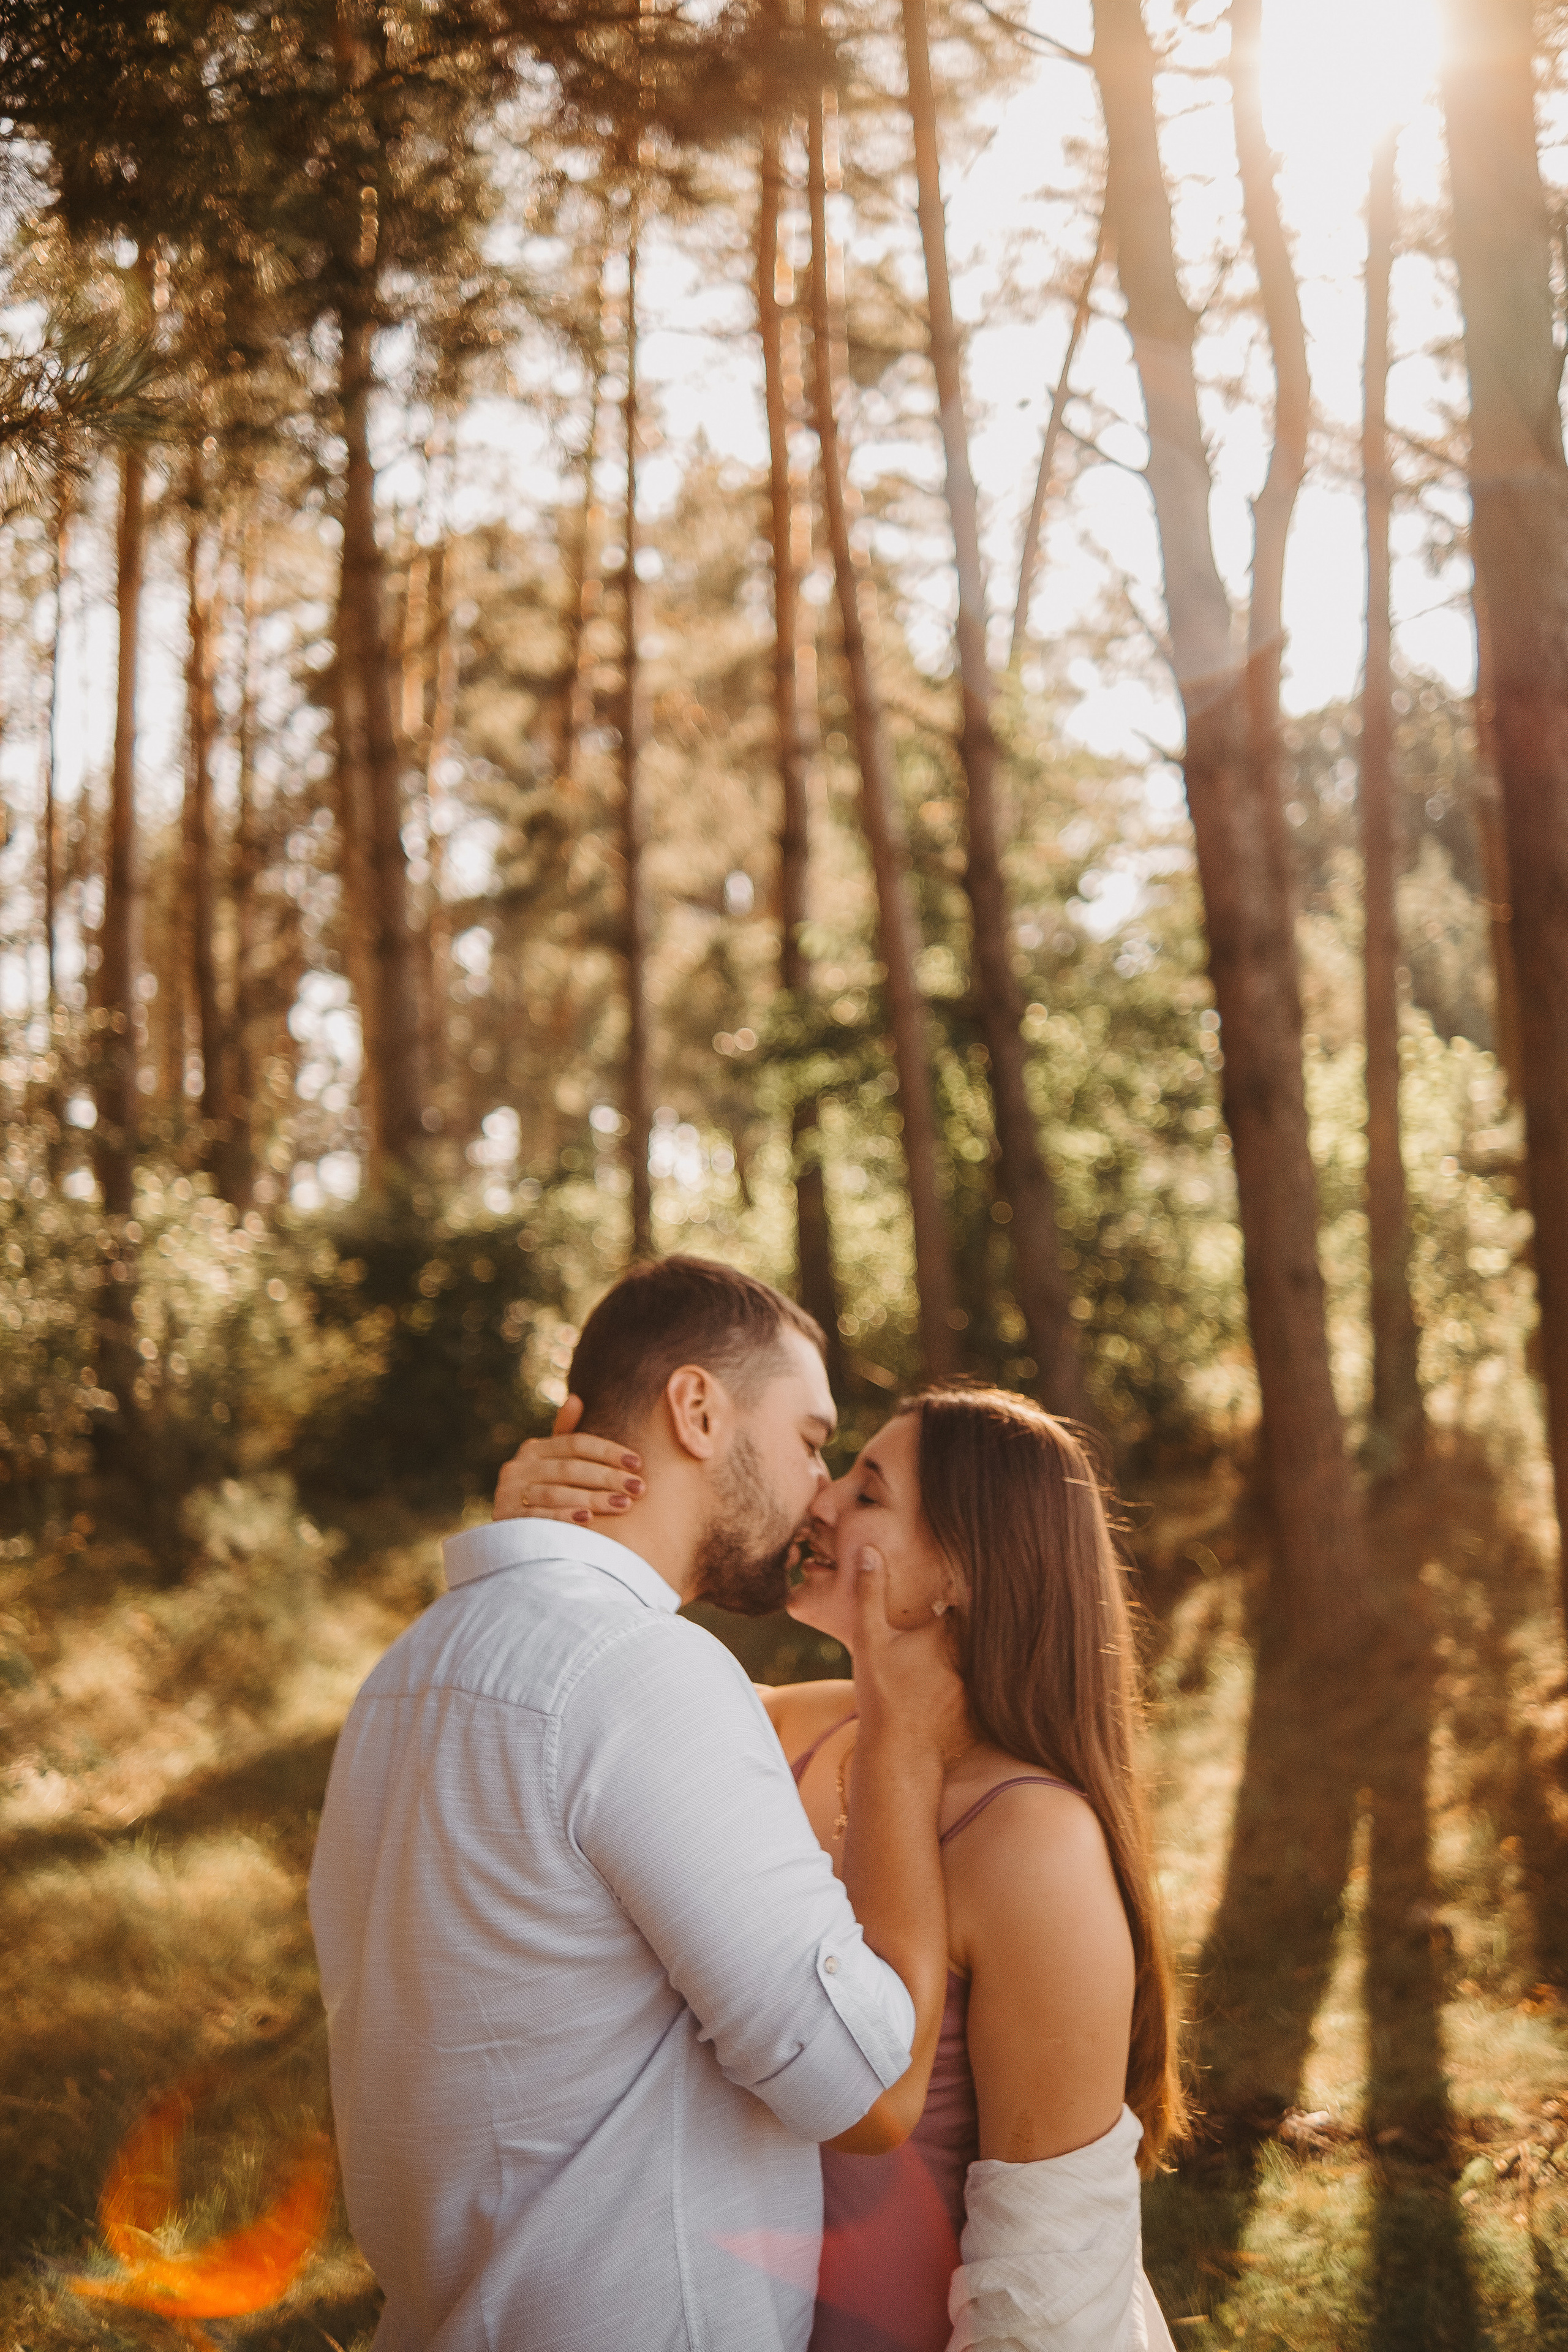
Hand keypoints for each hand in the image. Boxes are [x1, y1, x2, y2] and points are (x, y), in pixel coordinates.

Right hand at [493, 1395, 643, 1524]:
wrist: (508, 1538)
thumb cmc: (541, 1496)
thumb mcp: (551, 1465)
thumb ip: (564, 1436)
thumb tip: (577, 1399)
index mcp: (533, 1449)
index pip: (576, 1443)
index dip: (608, 1451)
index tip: (638, 1463)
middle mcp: (518, 1467)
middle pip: (570, 1468)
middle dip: (608, 1478)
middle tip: (639, 1488)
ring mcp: (509, 1492)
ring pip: (557, 1492)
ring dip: (593, 1498)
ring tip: (623, 1504)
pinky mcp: (505, 1518)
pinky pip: (538, 1516)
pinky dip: (563, 1516)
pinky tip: (588, 1519)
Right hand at [850, 1546, 969, 1766]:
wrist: (899, 1753)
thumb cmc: (881, 1694)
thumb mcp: (870, 1640)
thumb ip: (869, 1594)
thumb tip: (868, 1550)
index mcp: (944, 1631)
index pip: (964, 1595)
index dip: (964, 1582)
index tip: (975, 1561)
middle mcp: (968, 1652)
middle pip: (979, 1622)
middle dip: (978, 1608)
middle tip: (991, 1586)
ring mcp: (979, 1679)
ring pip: (985, 1651)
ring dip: (984, 1642)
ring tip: (994, 1622)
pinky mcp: (984, 1703)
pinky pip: (990, 1679)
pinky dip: (990, 1671)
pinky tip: (986, 1668)